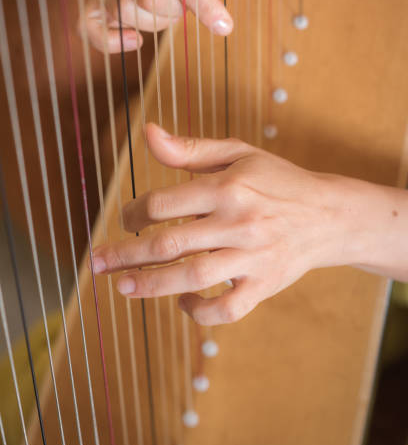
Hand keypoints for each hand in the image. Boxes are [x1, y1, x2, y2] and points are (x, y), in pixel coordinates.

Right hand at [83, 0, 250, 53]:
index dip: (205, 4)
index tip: (226, 27)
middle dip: (172, 11)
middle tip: (177, 7)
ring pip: (126, 11)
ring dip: (151, 23)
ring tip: (158, 12)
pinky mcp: (91, 4)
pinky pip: (91, 29)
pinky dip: (112, 42)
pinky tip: (136, 41)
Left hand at [91, 123, 407, 325]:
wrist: (328, 214)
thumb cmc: (276, 180)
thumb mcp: (238, 153)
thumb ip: (190, 149)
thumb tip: (147, 133)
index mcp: (228, 186)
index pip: (165, 202)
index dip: (135, 211)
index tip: (126, 217)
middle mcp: (239, 221)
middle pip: (170, 242)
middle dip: (126, 254)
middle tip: (97, 262)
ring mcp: (253, 256)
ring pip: (193, 275)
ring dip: (151, 285)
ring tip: (121, 287)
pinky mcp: (265, 284)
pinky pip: (228, 307)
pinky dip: (200, 310)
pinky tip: (182, 301)